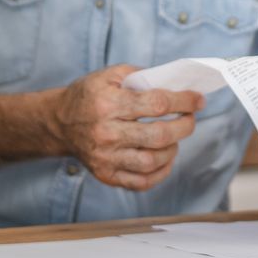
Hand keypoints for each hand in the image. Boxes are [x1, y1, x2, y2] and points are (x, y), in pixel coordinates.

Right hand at [51, 66, 203, 190]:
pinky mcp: (106, 174)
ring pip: (153, 161)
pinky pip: (142, 182)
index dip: (184, 101)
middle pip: (159, 135)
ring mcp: (106, 157)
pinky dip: (160, 172)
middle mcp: (106, 133)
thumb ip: (141, 76)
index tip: (198, 100)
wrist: (59, 122)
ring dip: (173, 149)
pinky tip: (164, 158)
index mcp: (108, 104)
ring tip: (174, 138)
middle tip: (190, 119)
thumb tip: (176, 85)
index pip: (156, 103)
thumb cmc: (88, 96)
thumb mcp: (109, 75)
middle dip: (184, 126)